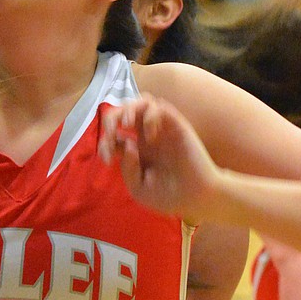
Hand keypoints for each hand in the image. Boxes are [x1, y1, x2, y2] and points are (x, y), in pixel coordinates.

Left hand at [98, 96, 223, 225]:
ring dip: (129, 108)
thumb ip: (127, 168)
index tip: (107, 159)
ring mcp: (162, 130)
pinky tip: (151, 136)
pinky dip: (150, 116)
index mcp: (137, 151)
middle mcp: (147, 136)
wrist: (195, 197)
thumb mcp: (138, 188)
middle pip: (124, 111)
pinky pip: (159, 107)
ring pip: (142, 101)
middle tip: (111, 133)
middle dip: (111, 118)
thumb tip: (127, 144)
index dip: (105, 142)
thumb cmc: (168, 196)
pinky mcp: (176, 126)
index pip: (114, 135)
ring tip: (127, 124)